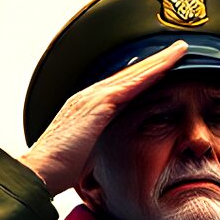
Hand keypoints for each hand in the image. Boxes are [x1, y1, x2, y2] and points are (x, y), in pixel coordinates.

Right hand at [17, 40, 188, 195]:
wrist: (40, 171)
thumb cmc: (59, 169)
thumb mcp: (87, 154)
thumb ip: (102, 146)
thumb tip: (114, 155)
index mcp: (88, 107)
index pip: (123, 87)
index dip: (144, 76)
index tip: (164, 68)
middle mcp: (90, 96)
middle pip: (130, 74)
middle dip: (156, 61)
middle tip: (179, 49)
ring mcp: (93, 98)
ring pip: (133, 74)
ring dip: (158, 61)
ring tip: (180, 51)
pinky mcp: (98, 105)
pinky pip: (130, 86)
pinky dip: (149, 74)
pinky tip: (166, 67)